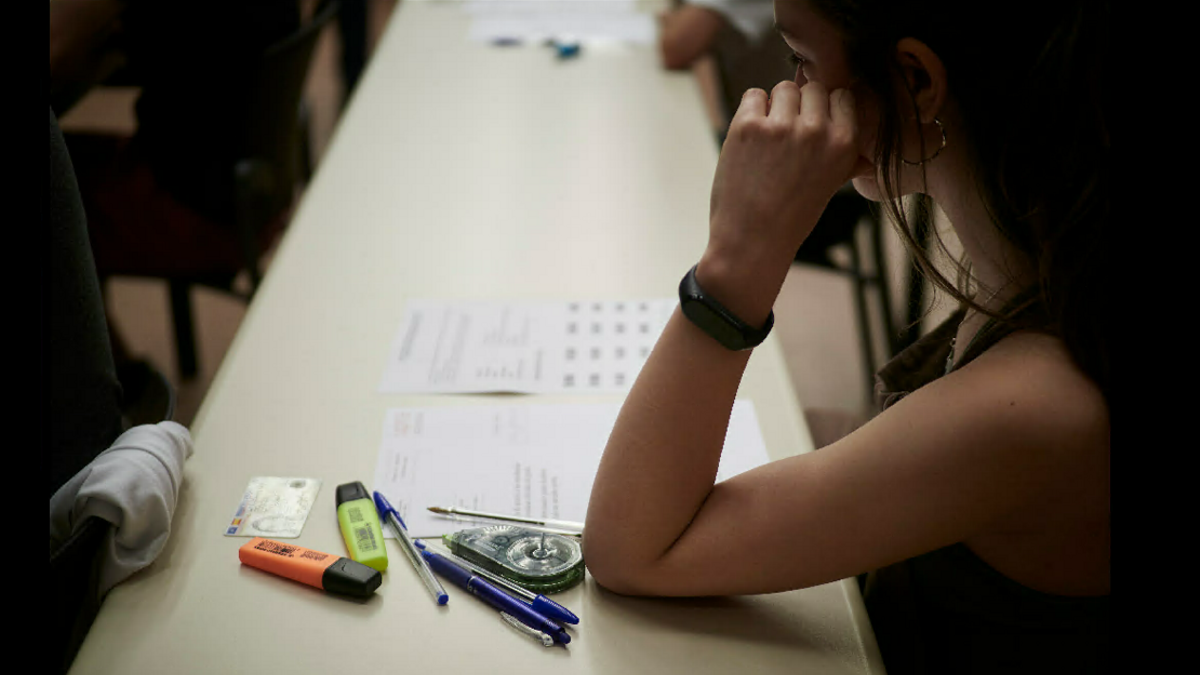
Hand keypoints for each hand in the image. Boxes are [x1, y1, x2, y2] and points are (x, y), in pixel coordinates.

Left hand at [698, 80, 863, 320]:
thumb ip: (848, 163)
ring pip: (784, 88)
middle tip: (786, 140)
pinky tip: (751, 139)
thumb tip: (866, 157)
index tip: (812, 128)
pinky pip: (754, 95)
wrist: (752, 241)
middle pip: (812, 88)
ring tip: (768, 141)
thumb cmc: (792, 216)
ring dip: (775, 107)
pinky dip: (751, 111)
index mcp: (844, 143)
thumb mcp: (830, 188)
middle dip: (799, 107)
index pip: (841, 95)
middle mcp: (817, 131)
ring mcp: (782, 126)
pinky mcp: (748, 126)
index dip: (824, 109)